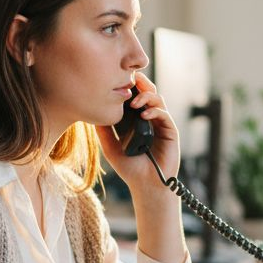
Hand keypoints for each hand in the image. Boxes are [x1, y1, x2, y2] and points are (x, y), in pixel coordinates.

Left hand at [96, 72, 179, 199]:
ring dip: (146, 96)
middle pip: (148, 91)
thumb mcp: (110, 147)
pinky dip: (154, 111)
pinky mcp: (170, 131)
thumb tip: (92, 112)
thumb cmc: (130, 168)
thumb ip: (103, 130)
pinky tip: (144, 115)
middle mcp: (150, 117)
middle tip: (129, 78)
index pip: (134, 95)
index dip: (128, 85)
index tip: (117, 79)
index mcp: (136, 118)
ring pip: (157, 99)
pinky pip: (164, 114)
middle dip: (140, 82)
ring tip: (133, 102)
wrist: (146, 185)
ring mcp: (160, 123)